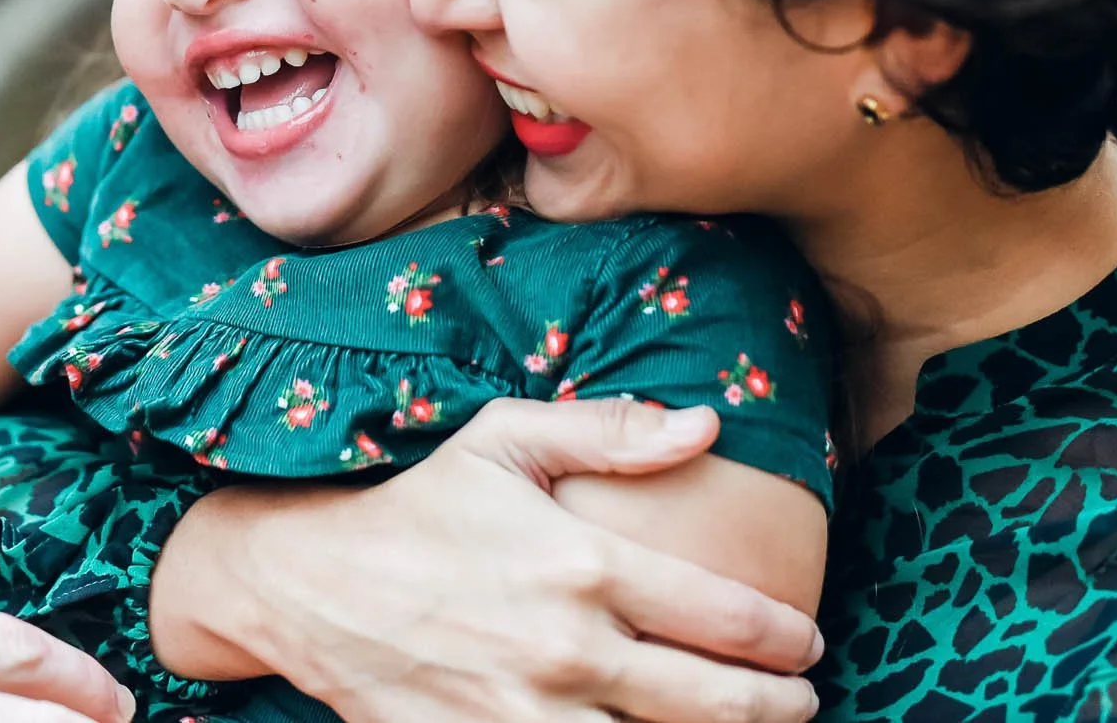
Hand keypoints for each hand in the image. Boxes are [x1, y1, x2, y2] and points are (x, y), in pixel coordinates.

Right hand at [164, 398, 821, 722]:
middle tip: (800, 702)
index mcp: (582, 563)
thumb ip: (608, 430)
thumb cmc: (415, 506)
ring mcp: (529, 716)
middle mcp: (569, 649)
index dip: (785, 638)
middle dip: (778, 708)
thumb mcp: (502, 442)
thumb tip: (708, 423)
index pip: (725, 616)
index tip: (806, 643)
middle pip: (715, 703)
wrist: (309, 586)